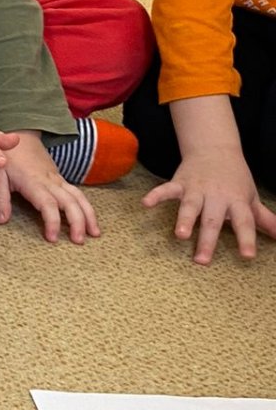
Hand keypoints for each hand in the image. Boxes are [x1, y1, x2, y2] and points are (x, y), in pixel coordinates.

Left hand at [0, 131, 99, 243]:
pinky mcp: (61, 179)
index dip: (52, 221)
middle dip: (78, 222)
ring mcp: (58, 179)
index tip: (52, 238)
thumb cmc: (6, 157)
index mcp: (33, 182)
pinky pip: (78, 194)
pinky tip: (90, 221)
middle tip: (78, 241)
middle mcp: (50, 181)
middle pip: (70, 202)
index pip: (48, 203)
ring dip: (88, 215)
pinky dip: (86, 207)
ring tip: (94, 234)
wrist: (19, 135)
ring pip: (79, 197)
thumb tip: (2, 220)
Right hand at [144, 144, 275, 263]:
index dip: (246, 239)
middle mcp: (217, 196)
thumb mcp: (251, 198)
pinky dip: (156, 195)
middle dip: (207, 239)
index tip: (247, 256)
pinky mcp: (180, 182)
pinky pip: (167, 189)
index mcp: (237, 201)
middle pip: (212, 219)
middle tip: (202, 260)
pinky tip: (146, 203)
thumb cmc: (235, 179)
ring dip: (184, 219)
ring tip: (179, 235)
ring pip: (190, 206)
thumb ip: (265, 220)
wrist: (215, 148)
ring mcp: (197, 189)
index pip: (244, 222)